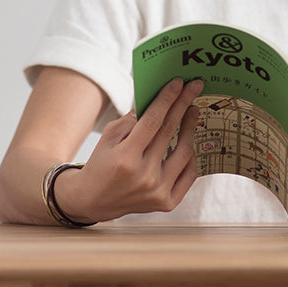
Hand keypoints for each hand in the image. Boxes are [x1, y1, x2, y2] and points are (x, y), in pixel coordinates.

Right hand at [59, 78, 201, 222]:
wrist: (94, 200)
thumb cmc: (101, 164)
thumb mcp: (108, 138)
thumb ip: (131, 120)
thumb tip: (157, 101)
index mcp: (125, 158)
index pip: (152, 122)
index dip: (167, 100)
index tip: (178, 83)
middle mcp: (144, 176)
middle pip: (169, 132)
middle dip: (182, 105)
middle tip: (193, 88)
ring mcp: (158, 191)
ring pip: (184, 153)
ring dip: (190, 128)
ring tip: (192, 112)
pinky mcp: (167, 203)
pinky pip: (189, 175)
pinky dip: (191, 156)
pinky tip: (190, 142)